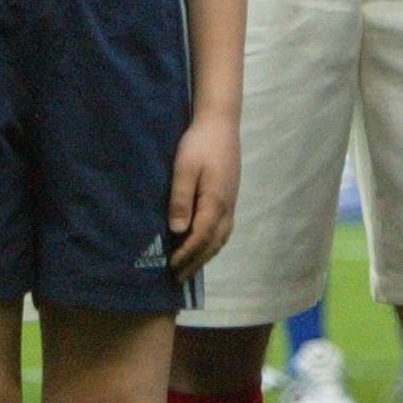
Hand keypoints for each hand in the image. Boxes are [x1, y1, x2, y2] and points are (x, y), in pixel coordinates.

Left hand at [168, 113, 239, 278]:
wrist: (220, 124)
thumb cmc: (199, 144)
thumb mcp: (185, 168)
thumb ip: (181, 199)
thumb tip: (178, 231)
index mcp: (215, 203)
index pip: (200, 238)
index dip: (186, 255)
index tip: (171, 267)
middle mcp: (227, 208)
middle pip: (212, 244)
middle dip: (195, 262)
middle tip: (178, 279)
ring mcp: (231, 203)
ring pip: (220, 239)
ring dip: (205, 256)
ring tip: (189, 268)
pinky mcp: (230, 197)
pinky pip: (223, 230)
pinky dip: (213, 243)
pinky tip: (204, 245)